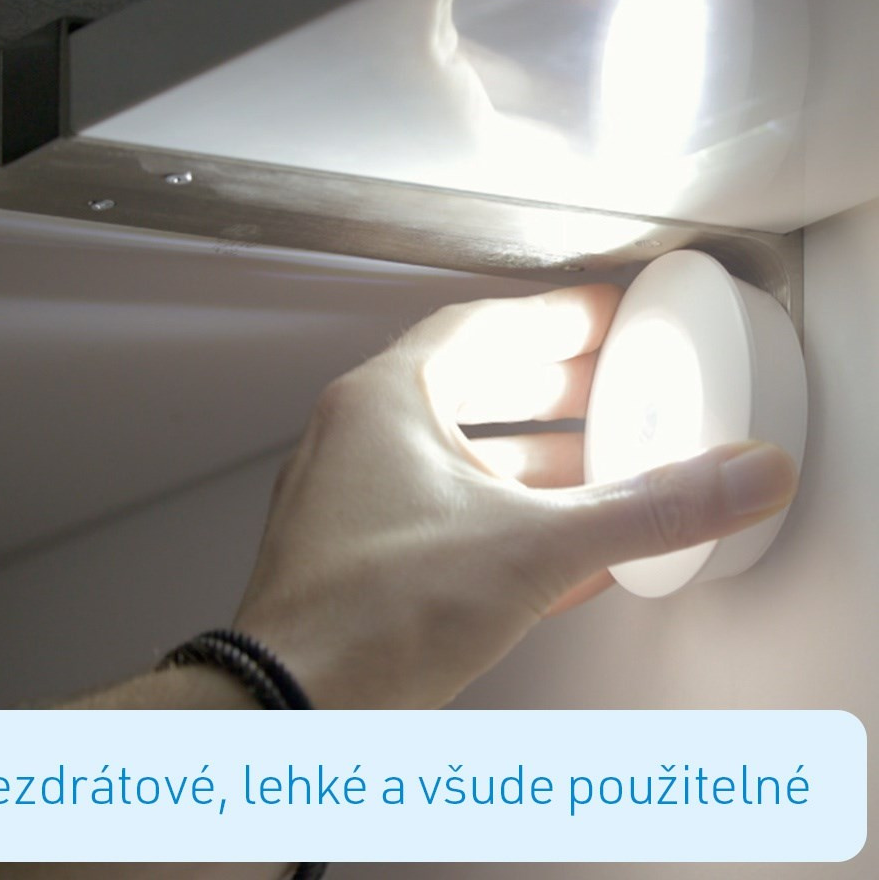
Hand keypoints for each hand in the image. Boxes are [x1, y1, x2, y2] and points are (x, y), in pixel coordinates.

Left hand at [233, 285, 797, 708]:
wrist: (289, 710)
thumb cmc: (368, 614)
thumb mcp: (532, 549)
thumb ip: (643, 511)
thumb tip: (735, 476)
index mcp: (383, 404)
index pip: (479, 327)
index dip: (551, 318)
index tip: (601, 314)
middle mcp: (357, 440)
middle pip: (470, 385)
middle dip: (551, 385)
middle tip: (611, 382)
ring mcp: (353, 498)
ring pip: (458, 454)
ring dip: (531, 456)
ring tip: (599, 461)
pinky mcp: (360, 554)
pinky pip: (444, 510)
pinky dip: (502, 511)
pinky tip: (554, 540)